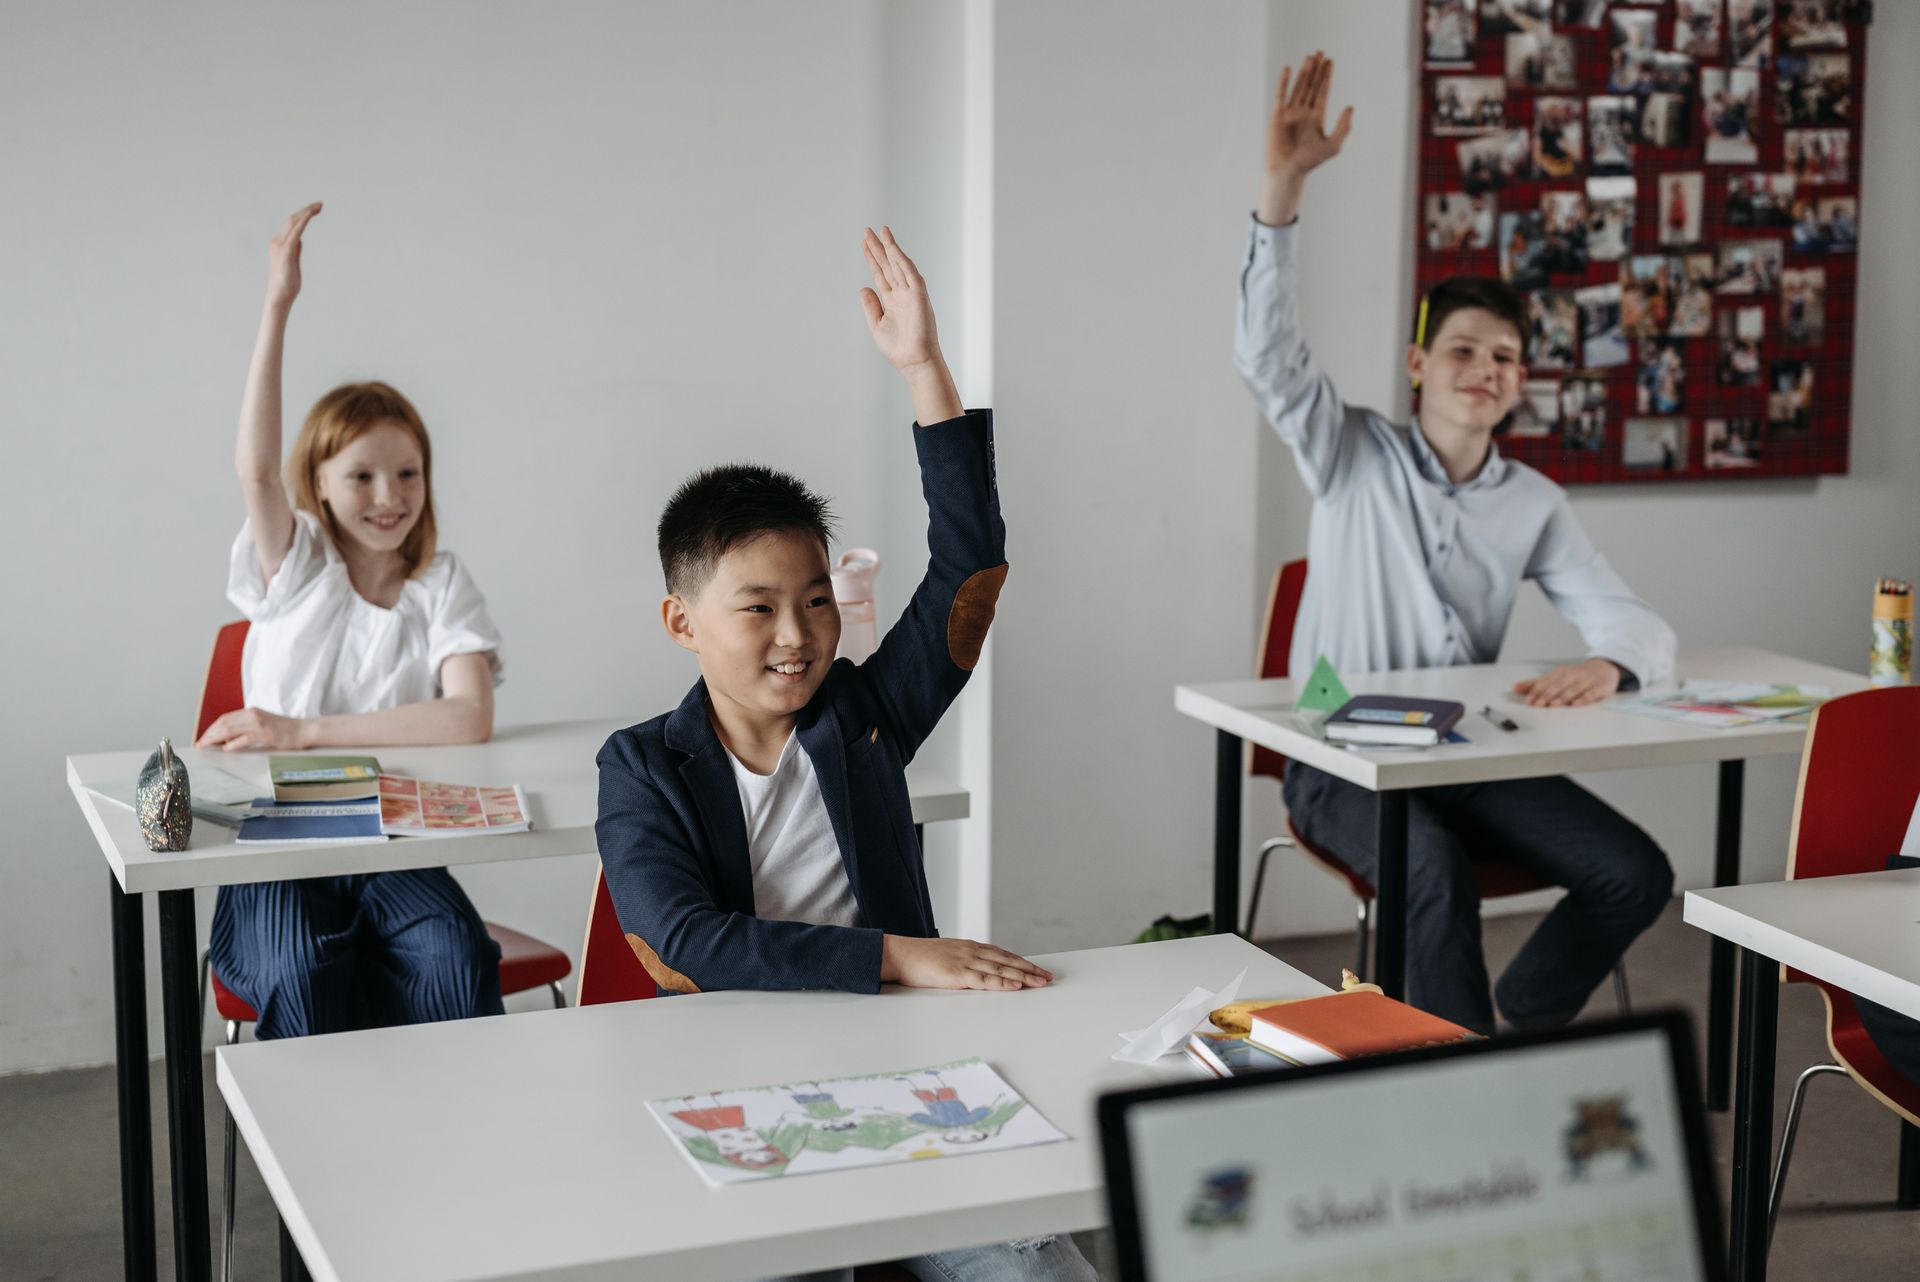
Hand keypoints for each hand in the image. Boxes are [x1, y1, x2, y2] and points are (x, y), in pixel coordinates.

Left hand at [196, 707, 310, 750]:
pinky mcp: (266, 733)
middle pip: (224, 723)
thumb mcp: (263, 725)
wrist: (304, 730)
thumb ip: (246, 729)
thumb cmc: (284, 730)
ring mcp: (259, 723)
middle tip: (200, 744)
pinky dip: (234, 743)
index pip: (225, 718)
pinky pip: (246, 738)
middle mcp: (253, 715)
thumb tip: (227, 739)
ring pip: (231, 729)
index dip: (211, 728)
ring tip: (206, 746)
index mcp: (251, 712)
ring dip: (216, 738)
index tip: (203, 738)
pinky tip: (226, 748)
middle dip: (209, 734)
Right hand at [266, 202, 321, 309]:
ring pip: (293, 222)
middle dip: (306, 210)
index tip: (316, 209)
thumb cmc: (287, 283)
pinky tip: (310, 215)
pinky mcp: (285, 252)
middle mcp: (277, 242)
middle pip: (292, 219)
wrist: (279, 296)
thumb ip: (295, 249)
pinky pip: (295, 232)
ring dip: (306, 213)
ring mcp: (280, 246)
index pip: (291, 224)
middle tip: (320, 204)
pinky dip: (303, 222)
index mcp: (279, 244)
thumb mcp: (293, 262)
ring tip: (319, 206)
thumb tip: (299, 239)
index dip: (303, 215)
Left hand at [859, 226, 940, 372]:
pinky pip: (910, 273)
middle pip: (888, 265)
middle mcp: (901, 293)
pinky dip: (902, 260)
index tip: (864, 243)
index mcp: (891, 300)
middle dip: (878, 248)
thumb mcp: (876, 325)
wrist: (914, 362)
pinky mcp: (919, 296)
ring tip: (881, 231)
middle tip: (867, 230)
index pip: (880, 274)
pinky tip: (893, 248)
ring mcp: (911, 293)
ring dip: (890, 248)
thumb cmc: (898, 348)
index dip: (872, 258)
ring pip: (899, 265)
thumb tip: (863, 288)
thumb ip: (870, 306)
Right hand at [881, 935, 1053, 991]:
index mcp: (969, 947)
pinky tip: (1016, 986)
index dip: (1021, 962)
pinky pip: (985, 980)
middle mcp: (972, 951)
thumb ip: (962, 962)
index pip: (1002, 954)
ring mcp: (966, 962)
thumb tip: (975, 972)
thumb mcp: (946, 956)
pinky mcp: (958, 974)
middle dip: (1030, 969)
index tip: (1037, 969)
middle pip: (1008, 960)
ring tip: (1040, 982)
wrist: (900, 954)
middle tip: (1048, 977)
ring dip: (1023, 977)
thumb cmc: (919, 958)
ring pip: (1001, 969)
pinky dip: (1002, 983)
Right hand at [1267, 52, 1352, 178]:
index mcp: (1316, 118)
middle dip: (1316, 70)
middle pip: (1311, 86)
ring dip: (1304, 72)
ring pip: (1298, 87)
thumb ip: (1343, 126)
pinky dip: (1284, 82)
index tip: (1329, 61)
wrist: (1288, 171)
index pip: (1322, 92)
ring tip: (1310, 57)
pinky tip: (1288, 69)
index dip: (1326, 77)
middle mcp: (1303, 113)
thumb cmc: (1310, 162)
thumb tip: (1350, 107)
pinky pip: (1281, 95)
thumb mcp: (1333, 145)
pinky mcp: (1277, 115)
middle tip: (1321, 53)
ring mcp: (1290, 113)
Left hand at [1511, 658, 1621, 707]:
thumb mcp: (1555, 677)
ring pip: (1573, 689)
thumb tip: (1515, 688)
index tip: (1528, 700)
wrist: (1604, 668)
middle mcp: (1572, 675)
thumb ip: (1535, 683)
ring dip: (1563, 696)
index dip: (1536, 691)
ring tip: (1553, 704)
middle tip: (1537, 704)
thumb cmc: (1576, 675)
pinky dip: (1583, 698)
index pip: (1546, 681)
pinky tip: (1576, 704)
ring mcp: (1586, 681)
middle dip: (1547, 695)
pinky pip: (1591, 693)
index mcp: (1560, 673)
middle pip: (1558, 685)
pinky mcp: (1599, 687)